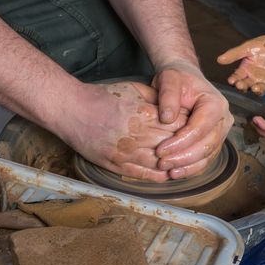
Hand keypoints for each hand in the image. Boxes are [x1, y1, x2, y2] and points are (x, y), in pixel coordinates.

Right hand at [56, 82, 187, 181]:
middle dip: (184, 145)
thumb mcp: (133, 88)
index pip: (178, 124)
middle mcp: (137, 135)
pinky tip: (166, 173)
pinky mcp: (116, 164)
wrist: (73, 110)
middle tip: (192, 146)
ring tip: (182, 163)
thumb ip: (156, 97)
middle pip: (172, 144)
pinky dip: (157, 176)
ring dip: (173, 164)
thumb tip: (176, 107)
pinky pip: (142, 174)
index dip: (188, 126)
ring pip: (160, 162)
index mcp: (144, 114)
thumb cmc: (103, 97)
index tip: (192, 127)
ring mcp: (126, 152)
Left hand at [151, 60, 233, 178]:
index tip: (160, 150)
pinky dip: (190, 167)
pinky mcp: (212, 142)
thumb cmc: (176, 77)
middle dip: (183, 157)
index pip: (200, 128)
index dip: (180, 142)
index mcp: (215, 104)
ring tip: (166, 170)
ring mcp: (220, 132)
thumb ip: (168, 95)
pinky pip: (204, 159)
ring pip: (207, 155)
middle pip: (206, 145)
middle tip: (161, 162)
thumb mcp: (169, 78)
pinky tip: (174, 172)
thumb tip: (167, 118)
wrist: (182, 78)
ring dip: (186, 166)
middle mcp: (223, 120)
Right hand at [217, 32, 264, 95]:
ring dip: (258, 91)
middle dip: (243, 87)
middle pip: (247, 86)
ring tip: (256, 88)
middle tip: (241, 85)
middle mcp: (255, 79)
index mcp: (246, 71)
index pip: (237, 78)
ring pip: (260, 90)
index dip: (234, 80)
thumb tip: (219, 60)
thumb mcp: (249, 46)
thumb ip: (235, 54)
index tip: (231, 80)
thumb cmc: (264, 45)